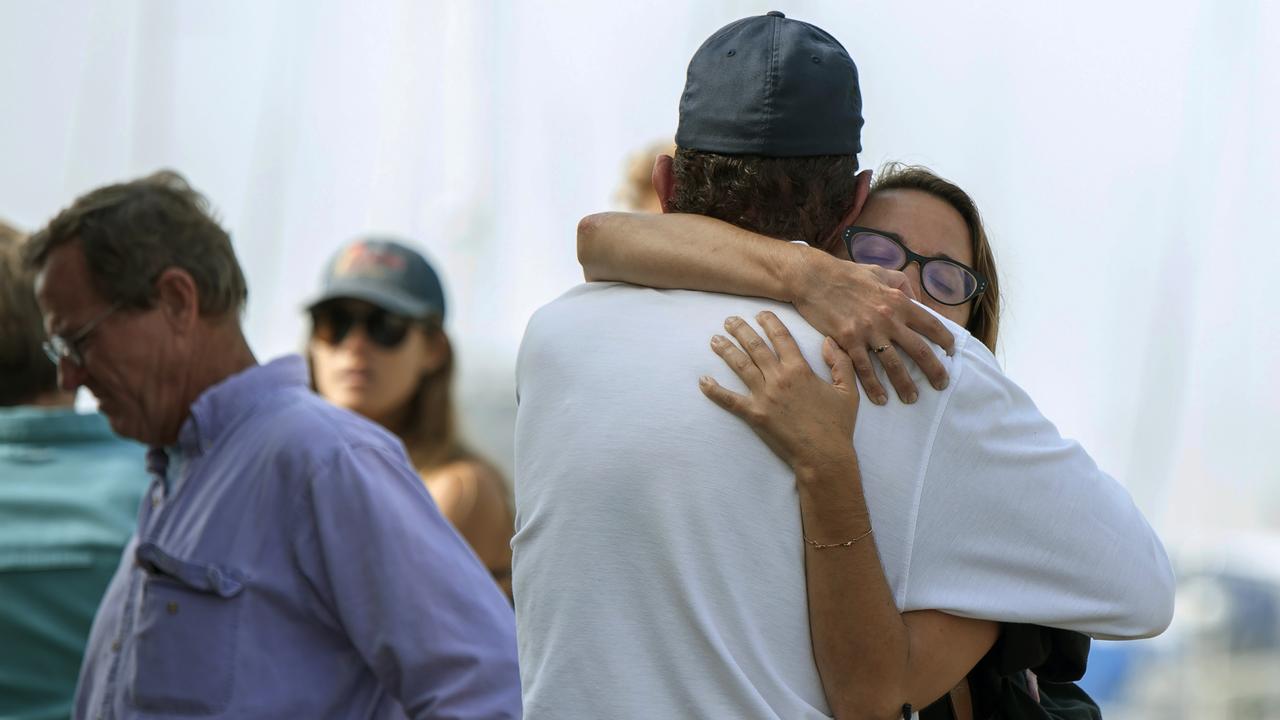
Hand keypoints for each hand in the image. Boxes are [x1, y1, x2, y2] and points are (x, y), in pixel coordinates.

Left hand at [698, 312, 858, 473]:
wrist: (824, 456)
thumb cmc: (837, 425)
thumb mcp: (848, 391)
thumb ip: (840, 363)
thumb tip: (829, 341)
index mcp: (800, 369)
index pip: (781, 337)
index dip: (770, 323)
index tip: (760, 314)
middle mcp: (779, 378)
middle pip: (755, 346)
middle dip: (740, 330)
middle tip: (729, 320)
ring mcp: (765, 396)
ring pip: (741, 366)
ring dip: (726, 351)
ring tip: (715, 340)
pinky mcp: (754, 415)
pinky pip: (729, 400)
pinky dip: (714, 390)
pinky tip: (703, 381)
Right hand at [788, 248, 954, 404]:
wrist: (813, 278)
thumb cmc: (846, 273)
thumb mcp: (880, 271)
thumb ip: (902, 284)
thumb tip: (917, 300)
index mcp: (898, 300)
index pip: (931, 324)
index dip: (945, 340)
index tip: (950, 352)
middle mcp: (888, 318)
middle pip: (920, 350)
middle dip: (935, 370)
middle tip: (942, 384)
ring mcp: (868, 332)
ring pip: (894, 365)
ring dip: (906, 385)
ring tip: (912, 398)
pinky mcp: (848, 342)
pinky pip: (864, 369)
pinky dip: (874, 387)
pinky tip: (881, 399)